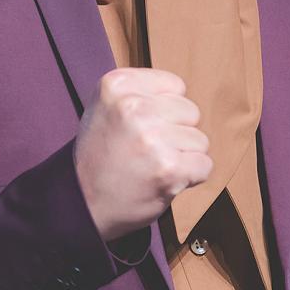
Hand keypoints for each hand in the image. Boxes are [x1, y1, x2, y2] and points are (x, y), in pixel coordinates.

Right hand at [73, 68, 212, 242]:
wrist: (84, 204)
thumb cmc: (100, 155)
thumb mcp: (106, 107)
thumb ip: (140, 92)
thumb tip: (181, 95)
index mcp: (116, 84)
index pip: (175, 86)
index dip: (164, 109)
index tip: (141, 126)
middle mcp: (133, 106)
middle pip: (190, 111)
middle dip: (175, 132)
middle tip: (146, 150)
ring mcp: (152, 137)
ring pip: (199, 140)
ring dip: (182, 156)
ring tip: (152, 166)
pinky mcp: (169, 168)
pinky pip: (204, 165)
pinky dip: (191, 177)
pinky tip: (164, 180)